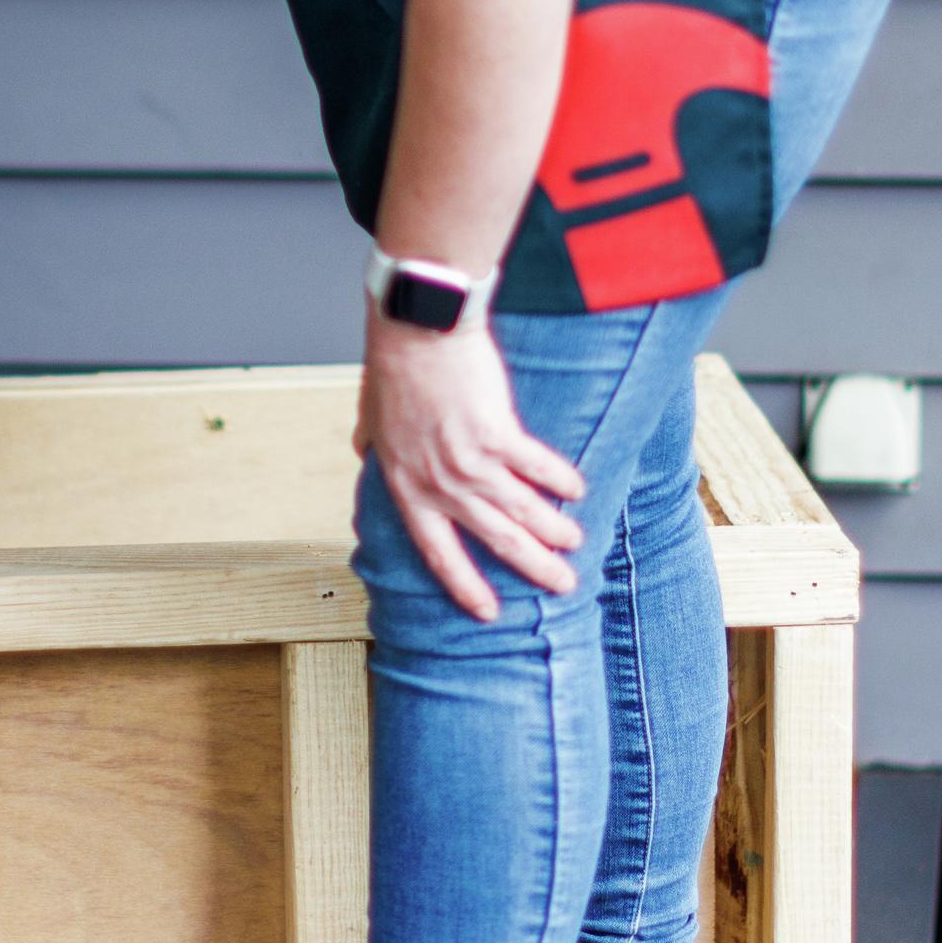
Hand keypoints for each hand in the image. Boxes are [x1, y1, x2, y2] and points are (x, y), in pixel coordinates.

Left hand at [358, 313, 589, 621]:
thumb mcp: (370, 418)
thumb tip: (363, 451)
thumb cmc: (393, 369)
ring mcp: (470, 462)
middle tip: (562, 585)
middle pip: (495, 540)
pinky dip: (561, 481)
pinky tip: (577, 491)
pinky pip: (539, 468)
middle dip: (534, 567)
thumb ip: (371, 444)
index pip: (439, 553)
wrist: (416, 330)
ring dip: (555, 531)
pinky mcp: (498, 434)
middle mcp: (441, 485)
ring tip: (576, 543)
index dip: (465, 585)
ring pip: (523, 511)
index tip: (488, 612)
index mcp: (409, 487)